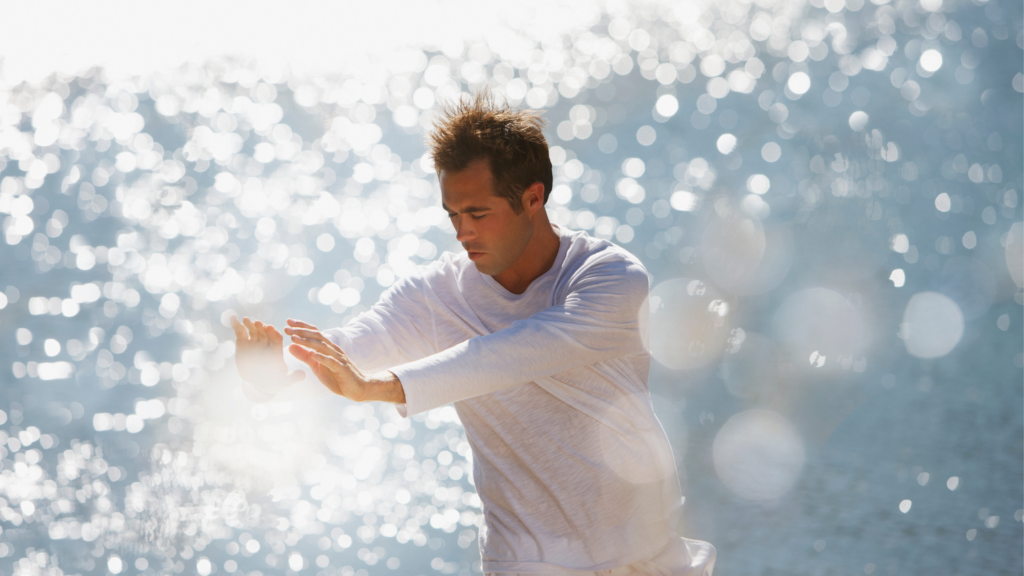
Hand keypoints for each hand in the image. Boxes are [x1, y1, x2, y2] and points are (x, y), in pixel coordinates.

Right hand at [230, 315, 304, 390]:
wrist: (257, 381)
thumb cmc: (273, 381)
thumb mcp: (283, 382)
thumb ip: (292, 378)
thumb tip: (303, 375)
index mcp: (276, 350)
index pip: (276, 339)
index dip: (273, 333)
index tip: (270, 328)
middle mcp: (266, 343)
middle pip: (264, 333)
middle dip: (261, 327)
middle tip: (258, 323)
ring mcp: (254, 341)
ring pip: (253, 330)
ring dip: (250, 324)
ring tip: (246, 320)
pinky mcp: (243, 342)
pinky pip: (240, 332)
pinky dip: (236, 325)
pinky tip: (232, 317)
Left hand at [285, 319, 404, 402]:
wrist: (358, 388)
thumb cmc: (337, 377)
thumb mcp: (316, 367)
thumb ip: (304, 356)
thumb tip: (290, 346)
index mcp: (327, 348)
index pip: (314, 333)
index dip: (302, 326)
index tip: (288, 322)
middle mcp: (333, 350)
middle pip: (317, 336)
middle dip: (301, 331)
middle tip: (287, 328)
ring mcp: (338, 358)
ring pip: (322, 346)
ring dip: (307, 342)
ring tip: (294, 339)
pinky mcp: (342, 369)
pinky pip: (331, 361)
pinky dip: (321, 357)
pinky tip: (312, 354)